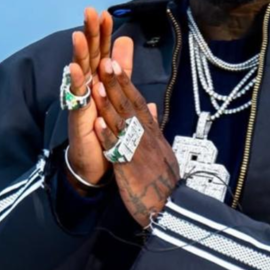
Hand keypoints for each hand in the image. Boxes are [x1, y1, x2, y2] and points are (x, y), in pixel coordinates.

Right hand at [65, 8, 133, 189]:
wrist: (98, 163)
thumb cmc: (105, 127)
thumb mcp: (117, 93)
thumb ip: (122, 69)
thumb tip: (125, 42)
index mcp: (100, 80)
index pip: (102, 52)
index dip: (104, 34)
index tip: (106, 13)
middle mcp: (89, 87)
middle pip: (89, 55)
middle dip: (90, 34)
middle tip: (89, 11)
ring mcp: (82, 101)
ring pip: (80, 73)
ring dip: (79, 54)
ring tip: (79, 35)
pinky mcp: (78, 117)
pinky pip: (77, 98)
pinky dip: (76, 83)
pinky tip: (75, 69)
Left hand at [92, 57, 180, 226]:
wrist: (171, 207)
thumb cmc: (163, 180)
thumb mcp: (162, 149)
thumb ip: (155, 127)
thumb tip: (152, 108)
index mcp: (153, 133)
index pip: (139, 102)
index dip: (126, 83)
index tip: (115, 63)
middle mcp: (146, 138)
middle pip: (130, 107)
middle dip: (116, 84)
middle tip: (105, 62)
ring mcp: (139, 152)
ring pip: (122, 124)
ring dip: (108, 105)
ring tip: (97, 85)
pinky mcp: (130, 169)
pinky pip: (117, 151)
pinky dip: (107, 137)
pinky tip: (97, 124)